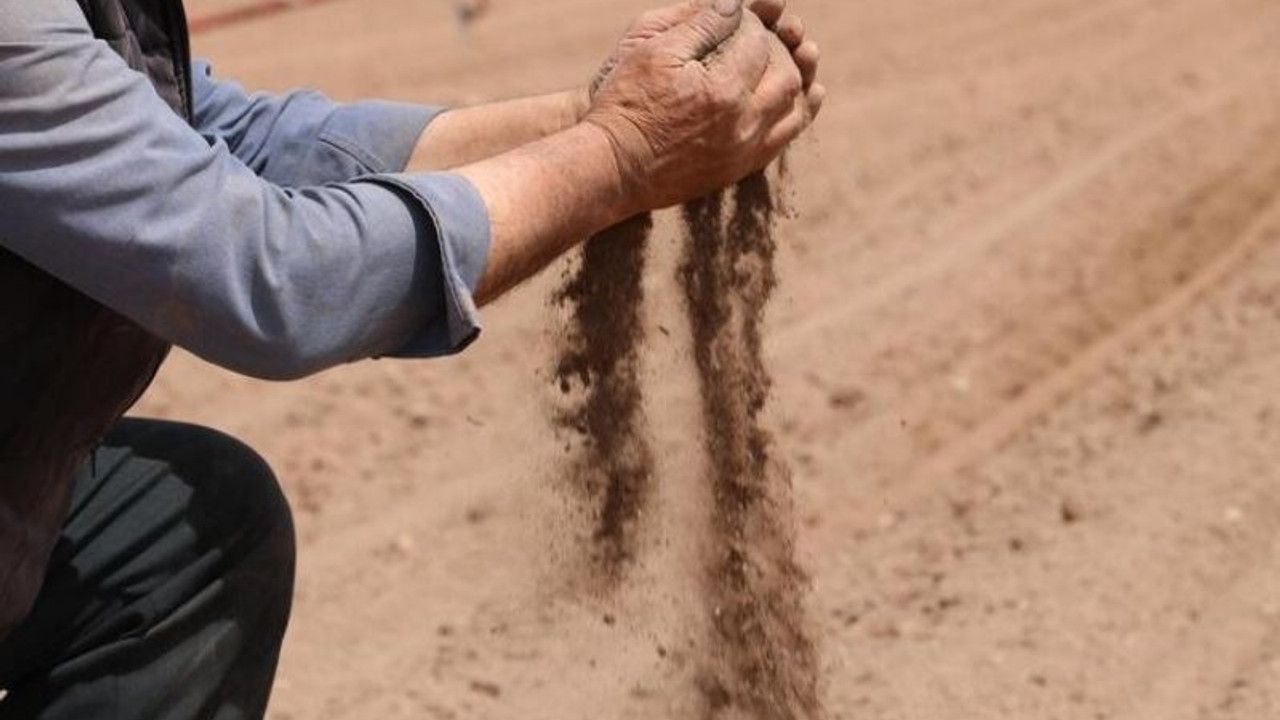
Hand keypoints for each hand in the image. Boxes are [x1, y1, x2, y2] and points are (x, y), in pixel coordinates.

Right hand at [585, 0, 818, 212]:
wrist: (612, 167)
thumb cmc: (626, 104)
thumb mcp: (653, 50)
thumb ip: (699, 23)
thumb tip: (735, 3)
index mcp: (723, 90)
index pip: (759, 43)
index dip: (754, 23)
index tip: (741, 18)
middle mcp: (742, 124)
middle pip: (788, 76)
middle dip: (783, 49)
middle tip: (768, 37)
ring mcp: (742, 152)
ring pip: (793, 112)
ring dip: (798, 82)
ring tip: (794, 61)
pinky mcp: (737, 170)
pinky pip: (780, 141)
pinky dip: (793, 116)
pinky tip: (792, 101)